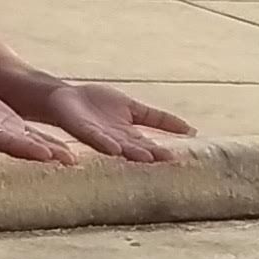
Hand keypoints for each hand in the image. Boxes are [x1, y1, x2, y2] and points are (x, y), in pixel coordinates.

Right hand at [0, 73, 83, 167]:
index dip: (26, 148)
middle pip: (25, 148)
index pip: (7, 142)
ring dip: (52, 151)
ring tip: (74, 159)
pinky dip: (48, 142)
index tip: (45, 154)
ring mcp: (4, 132)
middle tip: (70, 161)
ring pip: (32, 144)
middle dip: (47, 154)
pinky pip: (32, 136)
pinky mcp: (9, 125)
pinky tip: (65, 147)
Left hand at [39, 79, 197, 164]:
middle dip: (149, 154)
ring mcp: (99, 135)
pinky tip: (114, 147)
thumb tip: (191, 131)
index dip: (161, 151)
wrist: (67, 98)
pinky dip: (104, 142)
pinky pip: (94, 135)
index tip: (179, 159)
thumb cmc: (99, 106)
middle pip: (135, 147)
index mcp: (128, 136)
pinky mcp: (81, 128)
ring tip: (145, 157)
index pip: (149, 145)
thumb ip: (159, 120)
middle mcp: (116, 139)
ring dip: (130, 152)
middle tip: (167, 160)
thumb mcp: (135, 109)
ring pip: (118, 145)